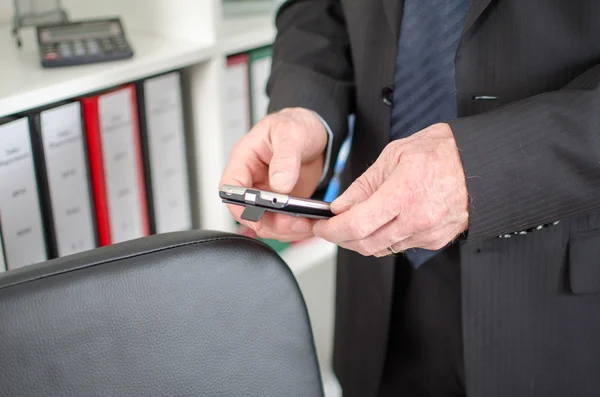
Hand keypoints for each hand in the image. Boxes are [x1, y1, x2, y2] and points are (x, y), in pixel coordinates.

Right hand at [220, 107, 327, 241]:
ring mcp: (267, 193)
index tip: (258, 215)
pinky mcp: (283, 203)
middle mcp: (253, 179)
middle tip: (293, 223)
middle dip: (269, 222)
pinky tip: (311, 222)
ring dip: (285, 229)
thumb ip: (285, 158)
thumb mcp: (291, 134)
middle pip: (248, 212)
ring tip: (307, 223)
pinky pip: (283, 222)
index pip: (230, 187)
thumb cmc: (296, 125)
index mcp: (245, 159)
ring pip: (266, 222)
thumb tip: (279, 184)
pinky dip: (296, 228)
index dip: (239, 205)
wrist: (316, 131)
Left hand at [313, 123, 468, 256]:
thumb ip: (364, 185)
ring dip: (362, 240)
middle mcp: (418, 219)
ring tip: (356, 221)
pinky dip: (384, 238)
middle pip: (366, 244)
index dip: (332, 230)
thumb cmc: (442, 152)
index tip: (322, 227)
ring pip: (381, 249)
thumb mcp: (395, 155)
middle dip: (342, 238)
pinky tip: (383, 222)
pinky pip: (400, 246)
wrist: (481, 164)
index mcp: (405, 193)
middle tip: (332, 227)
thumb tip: (340, 205)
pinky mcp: (436, 241)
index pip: (357, 224)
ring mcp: (428, 234)